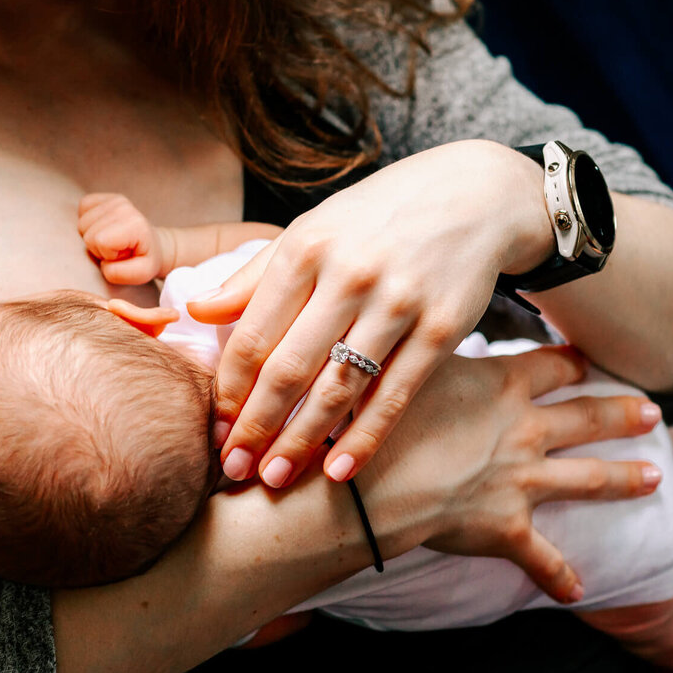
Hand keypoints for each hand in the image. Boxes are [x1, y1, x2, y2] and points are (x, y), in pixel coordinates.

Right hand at [78, 193, 167, 284]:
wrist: (151, 244)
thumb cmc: (144, 259)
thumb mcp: (142, 273)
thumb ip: (122, 274)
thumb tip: (103, 265)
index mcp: (134, 224)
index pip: (100, 241)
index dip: (106, 254)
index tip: (120, 255)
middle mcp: (123, 207)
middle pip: (88, 233)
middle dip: (98, 247)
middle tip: (115, 249)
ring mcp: (113, 200)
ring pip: (81, 223)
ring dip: (92, 236)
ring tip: (110, 241)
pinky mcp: (104, 197)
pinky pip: (82, 207)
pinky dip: (88, 221)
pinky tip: (102, 228)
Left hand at [186, 140, 551, 486]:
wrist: (476, 194)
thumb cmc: (379, 216)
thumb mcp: (313, 228)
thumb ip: (255, 275)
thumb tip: (196, 311)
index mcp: (306, 248)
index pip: (251, 335)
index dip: (228, 391)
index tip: (216, 428)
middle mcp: (349, 275)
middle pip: (288, 369)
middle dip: (255, 427)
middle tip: (234, 468)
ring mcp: (399, 302)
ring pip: (338, 389)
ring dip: (301, 443)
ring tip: (274, 479)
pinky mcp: (441, 329)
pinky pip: (394, 394)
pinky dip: (365, 438)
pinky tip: (339, 471)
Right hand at [355, 346, 664, 602]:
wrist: (372, 482)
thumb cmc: (382, 418)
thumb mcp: (414, 365)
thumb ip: (436, 352)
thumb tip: (431, 332)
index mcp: (504, 387)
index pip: (553, 367)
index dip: (572, 363)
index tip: (586, 364)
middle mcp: (525, 431)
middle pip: (587, 418)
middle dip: (623, 415)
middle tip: (653, 413)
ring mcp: (523, 481)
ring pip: (588, 479)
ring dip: (624, 478)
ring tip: (654, 477)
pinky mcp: (508, 528)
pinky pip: (542, 558)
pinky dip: (560, 576)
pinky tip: (579, 591)